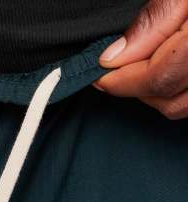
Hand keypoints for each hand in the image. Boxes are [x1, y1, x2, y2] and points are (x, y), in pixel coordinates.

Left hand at [94, 0, 187, 118]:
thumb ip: (157, 19)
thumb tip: (115, 56)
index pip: (161, 78)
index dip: (123, 81)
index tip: (98, 72)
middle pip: (171, 101)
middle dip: (136, 88)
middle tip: (115, 68)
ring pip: (183, 106)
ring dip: (155, 92)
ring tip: (140, 65)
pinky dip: (176, 90)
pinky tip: (167, 67)